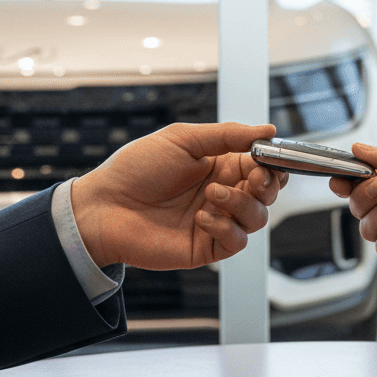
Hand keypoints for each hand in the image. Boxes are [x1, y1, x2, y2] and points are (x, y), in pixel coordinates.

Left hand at [70, 122, 286, 269]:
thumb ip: (228, 135)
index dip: (272, 162)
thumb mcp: (183, 139)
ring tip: (211, 195)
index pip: (262, 165)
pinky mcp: (207, 246)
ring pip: (258, 218)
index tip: (269, 157)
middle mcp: (223, 193)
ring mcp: (217, 221)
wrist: (104, 207)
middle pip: (268, 193)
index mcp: (219, 165)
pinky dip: (226, 227)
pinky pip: (237, 241)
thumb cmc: (136, 169)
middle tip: (254, 177)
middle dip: (268, 184)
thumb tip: (268, 130)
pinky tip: (201, 217)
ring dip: (242, 203)